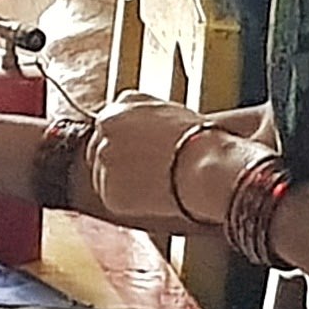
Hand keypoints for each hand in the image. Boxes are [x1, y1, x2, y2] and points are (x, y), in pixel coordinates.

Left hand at [87, 93, 248, 225]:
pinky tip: (152, 196)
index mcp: (119, 106)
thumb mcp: (167, 111)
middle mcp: (105, 127)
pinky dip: (129, 202)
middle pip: (101, 149)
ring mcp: (103, 158)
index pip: (109, 126)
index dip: (126, 143)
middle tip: (145, 173)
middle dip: (118, 161)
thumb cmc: (199, 139)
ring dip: (122, 182)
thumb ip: (141, 115)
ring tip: (156, 184)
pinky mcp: (108, 188)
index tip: (141, 154)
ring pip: (104, 174)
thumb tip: (135, 130)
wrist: (207, 165)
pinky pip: (113, 197)